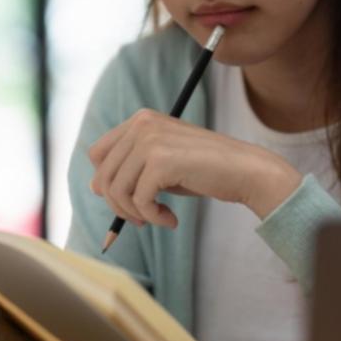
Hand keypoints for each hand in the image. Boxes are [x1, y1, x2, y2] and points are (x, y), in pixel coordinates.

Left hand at [87, 109, 303, 228]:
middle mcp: (141, 124)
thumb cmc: (204, 170)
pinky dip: (153, 217)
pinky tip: (171, 220)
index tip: (130, 200)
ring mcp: (150, 140)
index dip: (107, 183)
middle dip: (119, 205)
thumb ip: (130, 168)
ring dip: (137, 214)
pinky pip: (139, 201)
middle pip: (103, 176)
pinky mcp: (161, 161)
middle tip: (143, 218)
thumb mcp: (161, 164)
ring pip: (117, 191)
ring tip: (160, 218)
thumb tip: (94, 187)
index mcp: (140, 120)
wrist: (245, 170)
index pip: (97, 155)